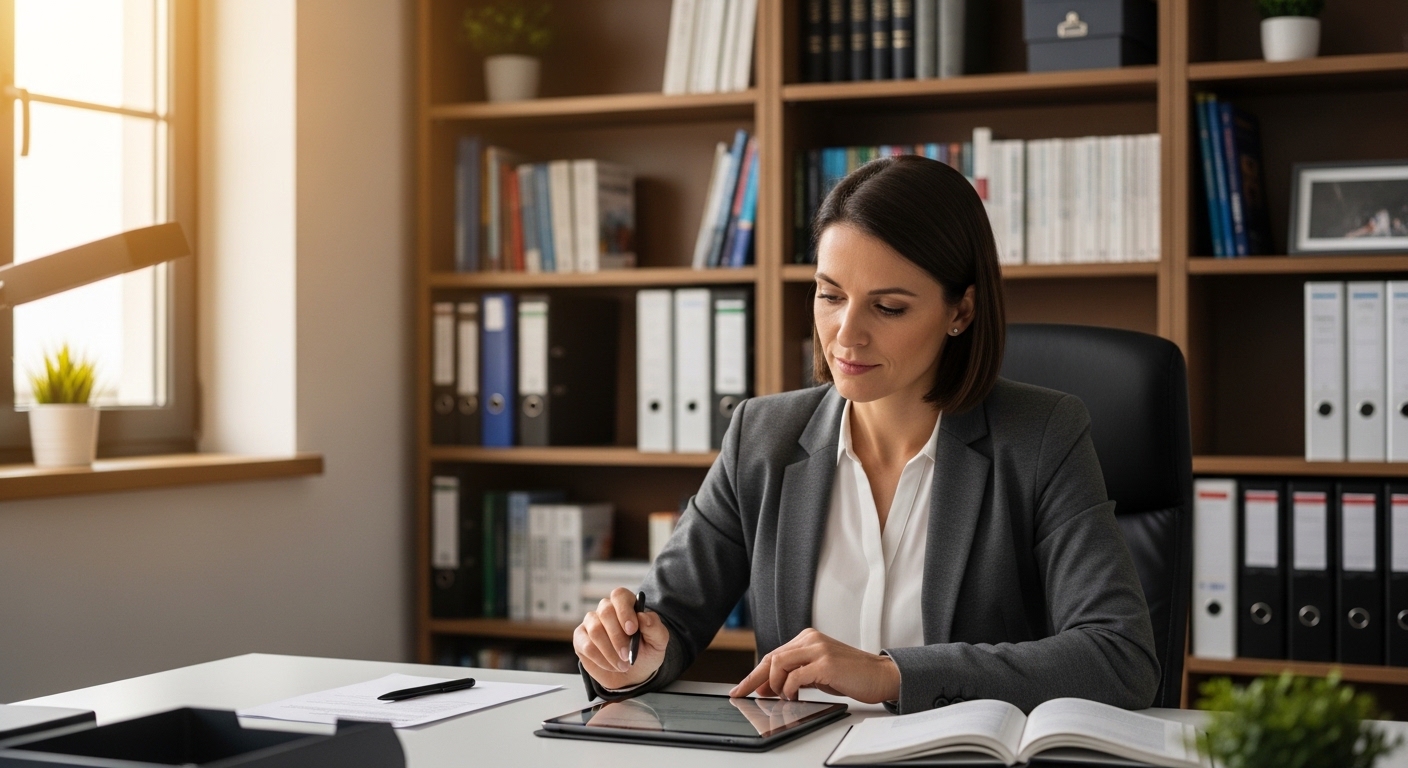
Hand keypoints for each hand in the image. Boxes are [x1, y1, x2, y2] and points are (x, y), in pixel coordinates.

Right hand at [573, 587, 669, 689]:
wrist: (633, 674)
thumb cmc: (646, 653)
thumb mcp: (658, 642)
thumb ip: (654, 627)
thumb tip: (643, 616)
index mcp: (627, 604)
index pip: (620, 596)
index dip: (624, 611)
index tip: (632, 630)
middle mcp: (606, 610)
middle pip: (605, 612)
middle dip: (617, 636)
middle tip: (628, 655)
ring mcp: (591, 623)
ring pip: (595, 630)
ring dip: (610, 651)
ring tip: (623, 664)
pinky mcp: (580, 638)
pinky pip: (586, 646)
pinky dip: (601, 659)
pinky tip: (611, 666)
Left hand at [728, 628, 900, 703]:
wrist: (881, 676)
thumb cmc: (851, 675)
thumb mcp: (818, 672)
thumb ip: (795, 675)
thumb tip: (769, 687)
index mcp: (808, 638)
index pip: (774, 655)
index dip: (756, 673)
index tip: (742, 687)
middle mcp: (811, 639)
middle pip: (771, 658)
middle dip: (754, 679)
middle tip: (742, 694)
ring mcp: (818, 649)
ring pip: (779, 664)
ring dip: (775, 685)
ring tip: (782, 697)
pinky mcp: (826, 663)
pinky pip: (795, 676)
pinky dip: (789, 689)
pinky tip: (793, 697)